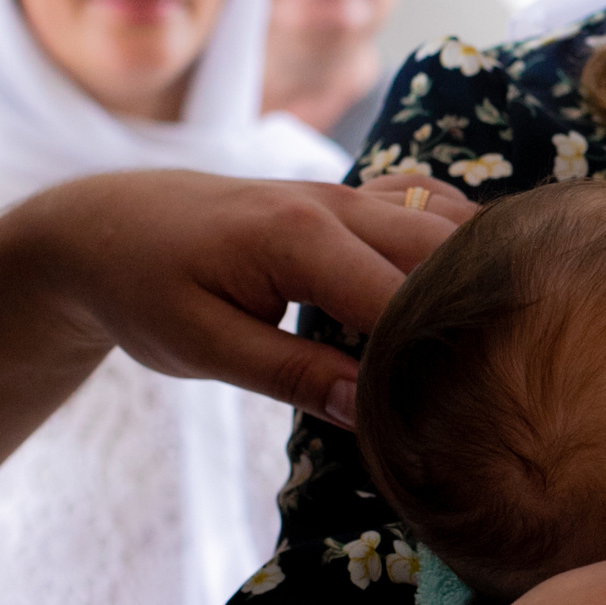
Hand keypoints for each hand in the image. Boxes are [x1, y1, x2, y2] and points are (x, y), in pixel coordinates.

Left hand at [25, 171, 473, 428]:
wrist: (105, 224)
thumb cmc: (144, 289)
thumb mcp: (202, 346)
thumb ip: (291, 374)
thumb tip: (372, 411)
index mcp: (299, 239)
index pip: (402, 299)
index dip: (437, 355)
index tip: (466, 409)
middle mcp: (339, 202)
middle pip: (446, 254)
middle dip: (476, 316)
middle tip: (500, 385)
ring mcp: (350, 192)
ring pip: (451, 224)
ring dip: (480, 276)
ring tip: (500, 343)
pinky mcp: (352, 197)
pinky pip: (431, 206)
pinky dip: (462, 243)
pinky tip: (473, 291)